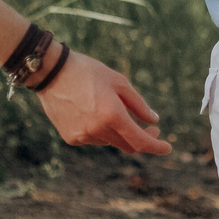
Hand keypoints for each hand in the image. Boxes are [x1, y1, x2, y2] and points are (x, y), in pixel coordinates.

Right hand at [34, 49, 169, 154]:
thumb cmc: (88, 72)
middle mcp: (98, 130)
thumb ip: (138, 104)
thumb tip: (154, 120)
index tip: (167, 147)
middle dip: (142, 138)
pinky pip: (94, 139)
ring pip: (110, 142)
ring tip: (111, 108)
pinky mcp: (71, 138)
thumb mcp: (119, 82)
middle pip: (127, 145)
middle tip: (150, 128)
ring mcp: (83, 136)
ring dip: (118, 132)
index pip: (140, 141)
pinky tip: (92, 112)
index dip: (156, 146)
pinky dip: (100, 131)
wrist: (51, 72)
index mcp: (113, 115)